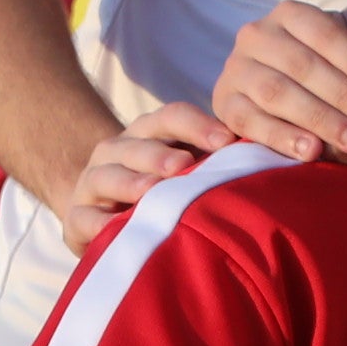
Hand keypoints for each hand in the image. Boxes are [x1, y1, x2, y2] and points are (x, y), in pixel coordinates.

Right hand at [66, 102, 233, 244]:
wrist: (104, 211)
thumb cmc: (166, 190)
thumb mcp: (190, 171)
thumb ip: (216, 162)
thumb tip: (270, 159)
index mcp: (150, 134)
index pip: (171, 117)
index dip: (197, 125)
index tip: (227, 140)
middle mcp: (117, 151)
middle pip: (137, 144)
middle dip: (160, 154)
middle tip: (183, 165)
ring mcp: (93, 182)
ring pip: (106, 175)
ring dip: (130, 182)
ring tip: (151, 191)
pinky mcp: (76, 217)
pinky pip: (83, 218)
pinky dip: (97, 223)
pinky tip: (114, 228)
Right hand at [212, 0, 346, 187]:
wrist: (294, 91)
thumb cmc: (338, 59)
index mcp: (290, 14)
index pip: (324, 32)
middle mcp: (256, 35)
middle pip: (301, 65)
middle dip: (345, 95)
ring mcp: (235, 70)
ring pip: (276, 93)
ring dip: (318, 118)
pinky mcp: (224, 104)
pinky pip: (248, 120)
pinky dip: (280, 137)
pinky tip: (313, 153)